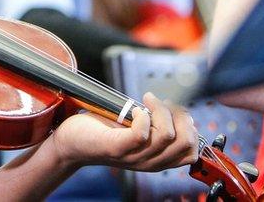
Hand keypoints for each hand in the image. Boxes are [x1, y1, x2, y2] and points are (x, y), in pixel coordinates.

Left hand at [51, 92, 197, 170]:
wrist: (71, 142)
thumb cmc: (103, 132)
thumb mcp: (137, 132)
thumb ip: (157, 128)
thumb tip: (178, 111)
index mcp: (157, 159)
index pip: (191, 152)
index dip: (189, 127)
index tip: (174, 111)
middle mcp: (149, 162)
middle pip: (185, 143)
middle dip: (179, 116)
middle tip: (162, 103)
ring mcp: (133, 157)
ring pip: (167, 135)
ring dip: (160, 110)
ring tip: (146, 101)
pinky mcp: (117, 147)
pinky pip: (142, 134)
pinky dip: (143, 116)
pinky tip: (134, 110)